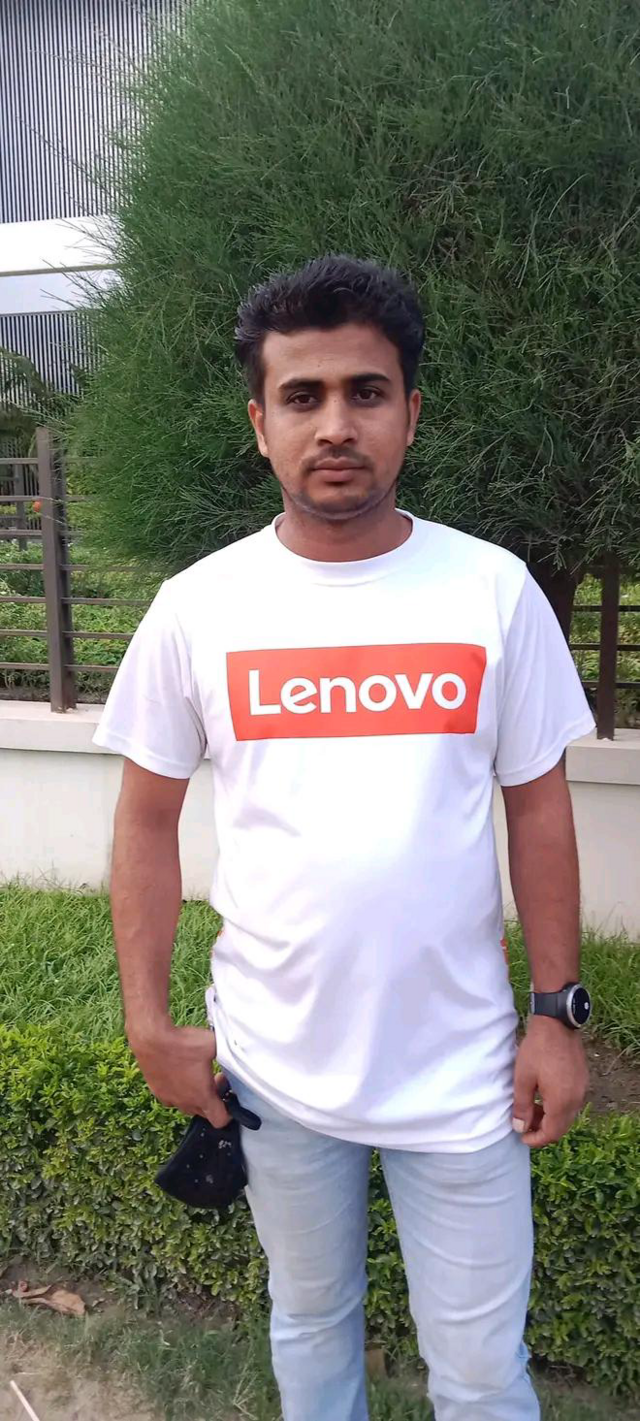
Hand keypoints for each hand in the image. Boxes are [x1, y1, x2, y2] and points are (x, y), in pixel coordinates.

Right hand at [128, 1020, 231, 1129]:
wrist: (152, 1039)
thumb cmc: (182, 1043)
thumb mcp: (214, 1044)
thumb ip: (228, 1052)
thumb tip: (235, 1053)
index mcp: (202, 1096)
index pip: (220, 1120)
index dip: (229, 1111)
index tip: (227, 1093)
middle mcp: (186, 1103)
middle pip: (205, 1113)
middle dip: (212, 1098)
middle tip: (213, 1077)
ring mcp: (170, 1099)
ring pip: (188, 1106)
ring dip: (196, 1096)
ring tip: (196, 1074)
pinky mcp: (157, 1092)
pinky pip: (173, 1098)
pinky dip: (180, 1091)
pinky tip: (180, 1072)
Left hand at [512, 1016, 588, 1147]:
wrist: (556, 1023)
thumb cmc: (537, 1050)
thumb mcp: (523, 1078)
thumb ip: (522, 1106)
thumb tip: (520, 1128)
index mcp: (561, 1102)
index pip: (552, 1133)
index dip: (536, 1139)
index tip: (522, 1137)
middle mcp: (576, 1099)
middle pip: (561, 1127)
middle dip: (543, 1131)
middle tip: (525, 1125)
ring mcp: (582, 1089)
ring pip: (567, 1115)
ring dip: (551, 1118)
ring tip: (532, 1110)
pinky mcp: (582, 1079)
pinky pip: (571, 1102)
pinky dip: (558, 1107)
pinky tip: (544, 1097)